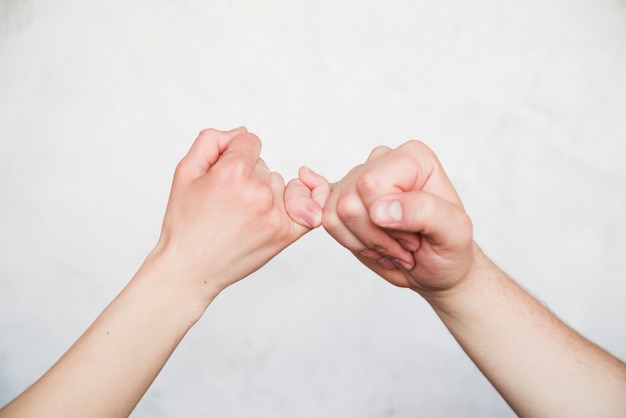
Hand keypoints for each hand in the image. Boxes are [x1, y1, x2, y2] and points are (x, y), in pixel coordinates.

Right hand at [152, 127, 321, 294]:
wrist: (190, 269)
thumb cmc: (185, 222)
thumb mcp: (185, 171)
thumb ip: (212, 141)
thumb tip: (243, 134)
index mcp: (234, 173)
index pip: (249, 142)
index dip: (233, 154)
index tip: (219, 174)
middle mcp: (260, 192)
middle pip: (264, 165)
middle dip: (246, 176)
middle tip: (225, 202)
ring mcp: (276, 214)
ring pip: (280, 184)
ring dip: (265, 192)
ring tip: (240, 215)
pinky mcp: (286, 234)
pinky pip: (313, 206)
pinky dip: (312, 196)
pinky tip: (305, 187)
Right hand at [305, 140, 473, 295]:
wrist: (436, 267)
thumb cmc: (448, 248)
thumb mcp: (454, 233)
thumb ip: (425, 212)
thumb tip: (381, 209)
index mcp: (413, 158)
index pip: (372, 183)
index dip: (388, 220)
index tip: (414, 236)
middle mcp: (383, 160)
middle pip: (350, 200)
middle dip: (376, 235)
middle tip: (405, 245)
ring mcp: (358, 177)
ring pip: (335, 213)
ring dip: (365, 242)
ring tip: (393, 246)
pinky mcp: (341, 197)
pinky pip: (327, 221)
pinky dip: (352, 243)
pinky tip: (376, 245)